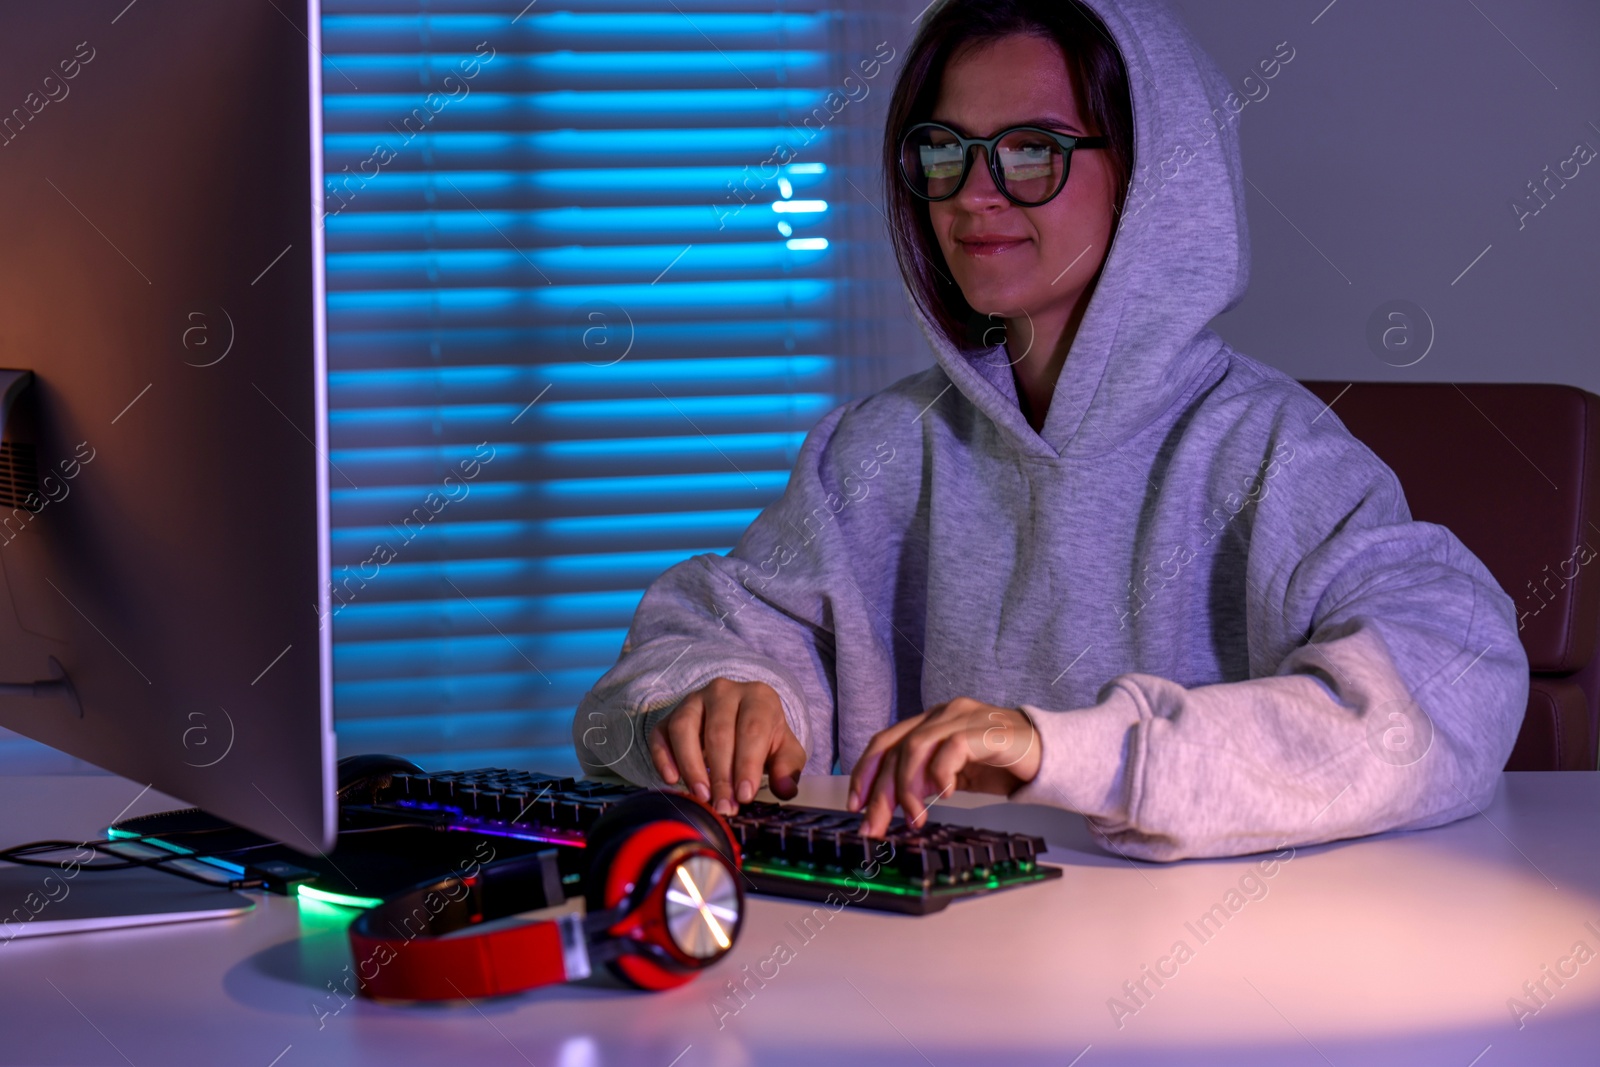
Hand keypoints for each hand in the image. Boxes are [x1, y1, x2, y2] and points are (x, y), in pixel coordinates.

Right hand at [647, 677, 805, 814]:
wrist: (739, 720)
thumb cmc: (764, 738)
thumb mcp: (784, 750)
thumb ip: (787, 768)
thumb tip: (786, 789)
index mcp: (758, 697)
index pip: (752, 729)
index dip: (747, 764)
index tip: (744, 796)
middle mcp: (723, 691)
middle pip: (718, 732)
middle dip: (721, 775)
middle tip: (724, 806)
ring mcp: (693, 700)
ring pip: (684, 728)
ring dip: (691, 765)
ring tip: (701, 796)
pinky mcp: (670, 716)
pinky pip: (660, 734)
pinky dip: (663, 757)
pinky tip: (671, 780)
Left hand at [846, 698, 1040, 837]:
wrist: (1052, 756)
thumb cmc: (1002, 764)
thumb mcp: (955, 774)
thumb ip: (926, 780)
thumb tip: (891, 808)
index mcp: (931, 721)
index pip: (885, 742)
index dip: (864, 773)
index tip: (856, 805)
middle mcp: (944, 713)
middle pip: (896, 748)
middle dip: (881, 793)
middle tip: (876, 827)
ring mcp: (965, 717)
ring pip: (916, 747)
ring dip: (908, 789)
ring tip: (915, 819)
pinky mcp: (986, 730)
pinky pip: (953, 748)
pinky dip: (942, 774)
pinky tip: (946, 796)